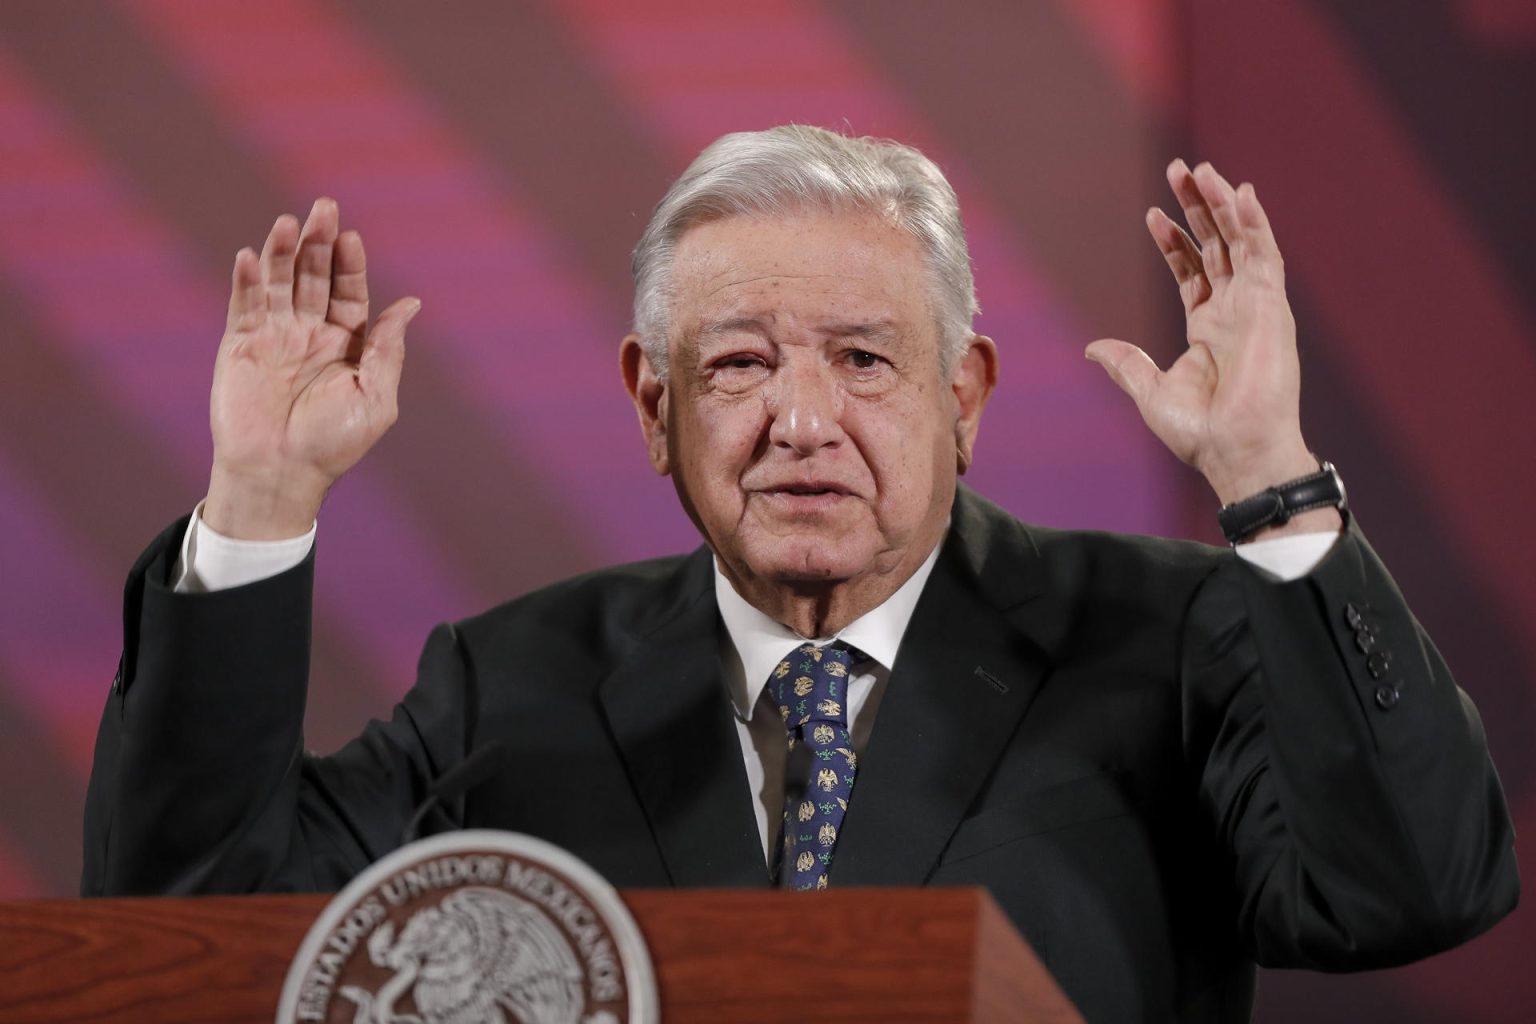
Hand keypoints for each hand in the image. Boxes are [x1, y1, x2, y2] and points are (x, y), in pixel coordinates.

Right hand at [204, 199, 419, 538]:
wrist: (281, 474)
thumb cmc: (333, 443)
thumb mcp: (375, 398)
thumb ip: (388, 350)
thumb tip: (411, 304)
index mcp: (347, 344)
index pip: (348, 292)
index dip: (349, 264)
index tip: (351, 239)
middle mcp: (311, 333)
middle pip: (314, 277)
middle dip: (318, 244)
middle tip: (324, 209)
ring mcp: (274, 336)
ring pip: (279, 283)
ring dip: (282, 252)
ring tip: (288, 223)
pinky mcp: (241, 345)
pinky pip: (245, 306)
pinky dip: (248, 280)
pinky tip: (251, 258)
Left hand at [1086, 160, 1324, 509]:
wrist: (1236, 451)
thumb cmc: (1200, 431)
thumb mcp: (1150, 391)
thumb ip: (1126, 364)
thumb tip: (1092, 348)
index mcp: (1208, 329)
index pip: (1192, 271)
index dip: (1174, 241)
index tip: (1152, 214)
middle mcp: (1234, 312)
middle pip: (1217, 245)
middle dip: (1197, 207)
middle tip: (1179, 168)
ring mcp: (1255, 307)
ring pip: (1241, 241)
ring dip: (1223, 204)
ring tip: (1201, 171)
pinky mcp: (1271, 307)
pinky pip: (1265, 254)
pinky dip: (1254, 222)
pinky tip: (1240, 192)